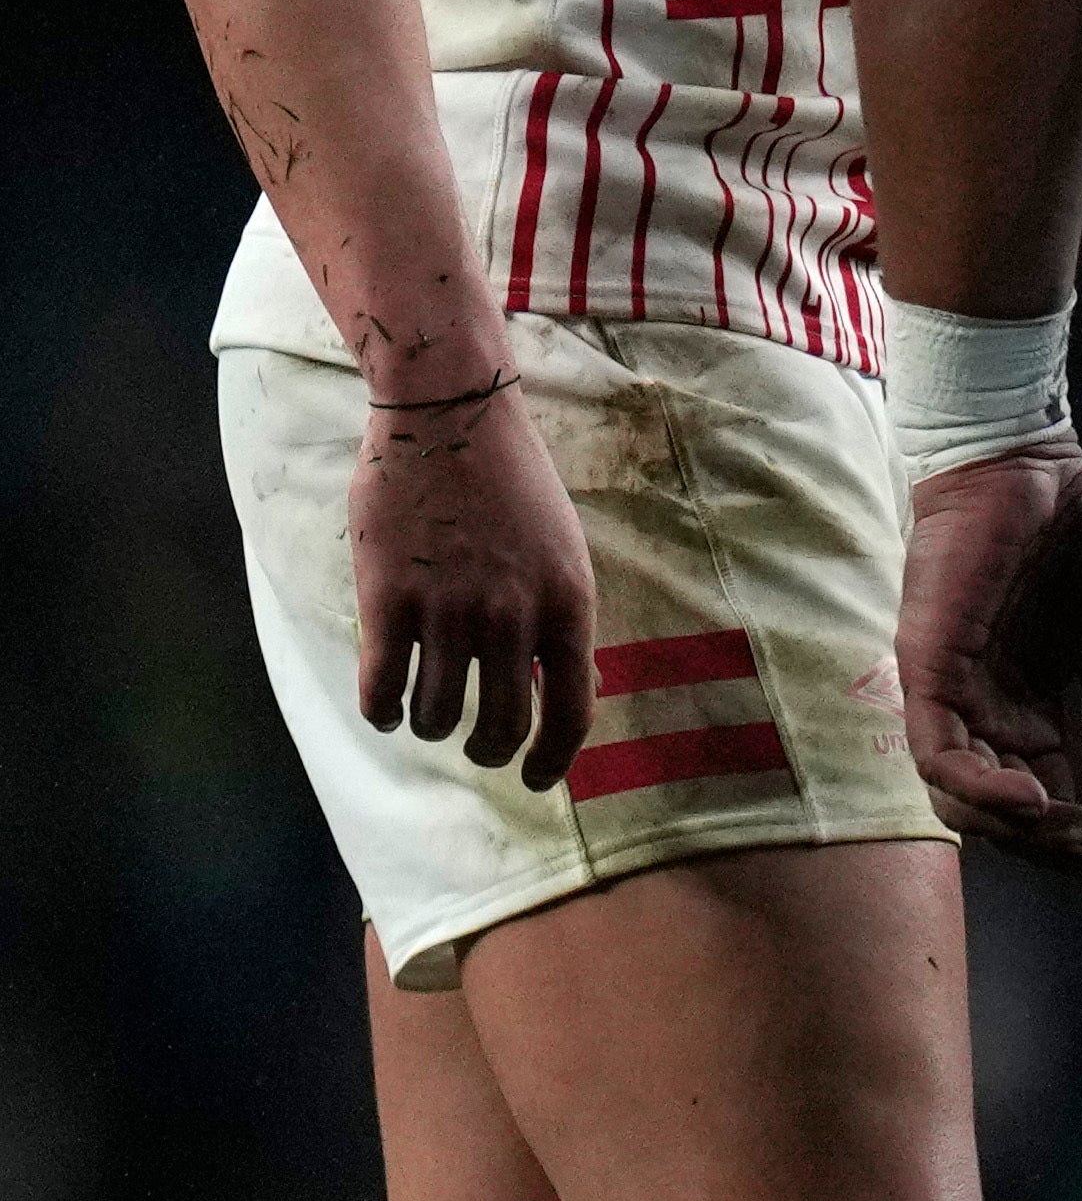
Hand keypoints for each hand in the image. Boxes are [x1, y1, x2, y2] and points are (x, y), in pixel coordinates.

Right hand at [353, 376, 593, 785]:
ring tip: (428, 717)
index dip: (554, 759)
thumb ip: (565, 619)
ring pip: (437, 713)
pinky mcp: (389, 597)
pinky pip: (382, 685)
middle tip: (479, 750)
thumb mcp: (565, 552)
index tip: (537, 780)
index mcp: (568, 605)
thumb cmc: (512, 486)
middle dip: (490, 752)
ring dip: (431, 727)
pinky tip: (384, 707)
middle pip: (502, 724)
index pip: (572, 711)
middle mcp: (513, 615)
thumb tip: (582, 684)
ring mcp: (450, 608)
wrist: (451, 420)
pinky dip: (381, 710)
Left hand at [901, 443, 1081, 884]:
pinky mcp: (926, 666)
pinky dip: (977, 786)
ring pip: (958, 796)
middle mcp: (983, 712)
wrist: (1039, 465)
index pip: (1045, 799)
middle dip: (1053, 849)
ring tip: (1070, 832)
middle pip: (1000, 813)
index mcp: (1030, 708)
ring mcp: (950, 693)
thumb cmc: (1075, 534)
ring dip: (1015, 829)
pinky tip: (1031, 798)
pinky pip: (936, 750)